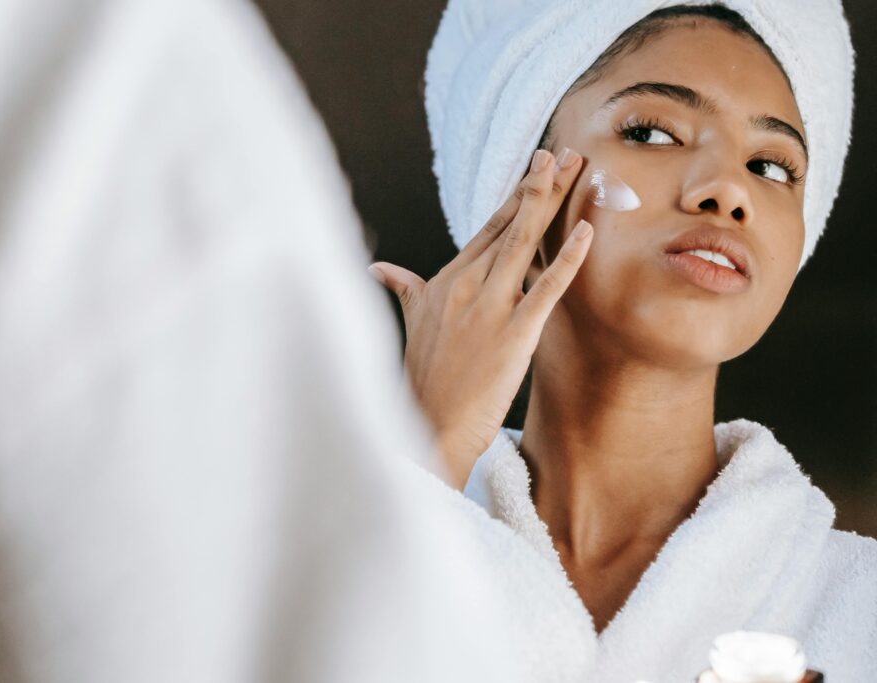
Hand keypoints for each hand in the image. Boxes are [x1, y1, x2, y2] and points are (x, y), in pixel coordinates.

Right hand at [368, 148, 592, 489]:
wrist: (426, 426)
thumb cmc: (421, 380)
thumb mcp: (412, 323)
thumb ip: (404, 288)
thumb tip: (378, 269)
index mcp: (447, 280)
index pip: (488, 228)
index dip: (515, 196)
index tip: (535, 167)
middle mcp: (467, 284)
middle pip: (510, 224)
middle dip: (539, 185)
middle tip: (564, 151)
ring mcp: (490, 307)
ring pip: (526, 241)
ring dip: (551, 201)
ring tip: (575, 167)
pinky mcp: (513, 333)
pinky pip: (546, 287)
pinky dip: (569, 257)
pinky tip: (589, 230)